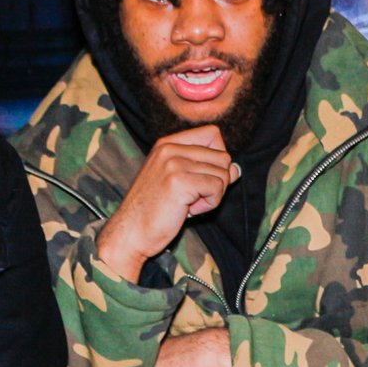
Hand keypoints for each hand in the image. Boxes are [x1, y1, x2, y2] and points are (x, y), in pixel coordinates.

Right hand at [95, 126, 238, 281]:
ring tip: (188, 204)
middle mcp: (170, 148)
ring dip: (212, 195)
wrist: (131, 233)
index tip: (202, 178)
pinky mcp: (178, 181)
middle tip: (194, 197)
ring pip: (223, 173)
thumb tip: (236, 169)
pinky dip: (210, 204)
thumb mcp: (180, 182)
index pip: (213, 134)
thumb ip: (206, 170)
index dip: (218, 158)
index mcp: (168, 143)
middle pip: (223, 156)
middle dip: (217, 181)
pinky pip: (217, 188)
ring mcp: (173, 163)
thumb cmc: (155, 210)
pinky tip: (188, 210)